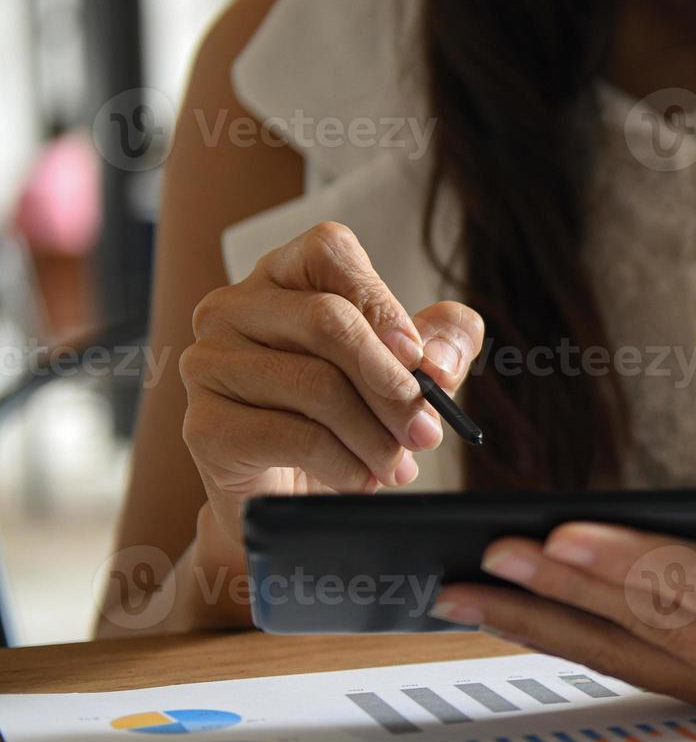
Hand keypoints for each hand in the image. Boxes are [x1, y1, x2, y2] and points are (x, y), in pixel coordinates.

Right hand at [180, 221, 482, 581]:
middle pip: (328, 321)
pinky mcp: (204, 425)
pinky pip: (294, 438)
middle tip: (427, 431)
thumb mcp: (409, 372)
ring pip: (315, 385)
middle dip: (392, 385)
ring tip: (399, 465)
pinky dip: (345, 465)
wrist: (289, 492)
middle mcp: (233, 308)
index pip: (328, 250)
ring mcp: (209, 364)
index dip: (381, 302)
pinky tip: (363, 480)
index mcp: (283, 275)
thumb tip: (440, 357)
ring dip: (376, 436)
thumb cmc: (347, 417)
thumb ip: (444, 342)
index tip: (419, 358)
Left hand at [431, 459, 695, 722]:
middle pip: (647, 624)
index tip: (560, 534)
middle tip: (489, 554)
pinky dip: (566, 639)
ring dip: (543, 623)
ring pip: (623, 655)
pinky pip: (626, 666)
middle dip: (563, 588)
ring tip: (468, 594)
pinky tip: (514, 616)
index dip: (628, 561)